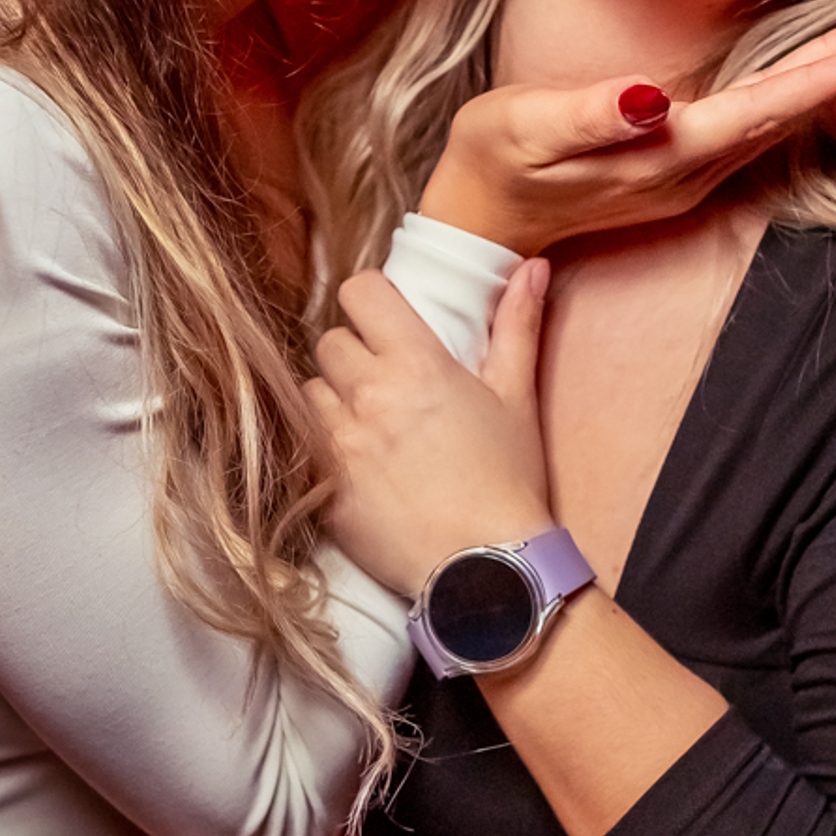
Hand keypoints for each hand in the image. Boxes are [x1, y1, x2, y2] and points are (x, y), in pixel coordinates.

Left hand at [308, 262, 551, 599]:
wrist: (487, 569)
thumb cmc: (508, 483)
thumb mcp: (517, 398)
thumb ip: (517, 325)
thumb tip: (532, 267)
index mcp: (417, 364)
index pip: (359, 293)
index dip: (369, 302)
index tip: (384, 323)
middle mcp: (369, 396)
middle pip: (329, 343)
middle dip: (352, 357)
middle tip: (383, 385)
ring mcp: (340, 444)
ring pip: (307, 393)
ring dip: (330, 404)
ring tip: (365, 429)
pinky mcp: (323, 489)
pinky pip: (302, 446)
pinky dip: (321, 449)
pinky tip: (354, 468)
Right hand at [418, 14, 835, 253]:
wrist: (479, 221)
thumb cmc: (491, 159)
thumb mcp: (522, 127)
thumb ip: (588, 114)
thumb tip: (652, 97)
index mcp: (659, 156)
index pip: (757, 110)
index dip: (820, 78)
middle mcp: (688, 173)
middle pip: (782, 117)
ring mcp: (687, 178)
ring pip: (774, 126)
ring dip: (830, 88)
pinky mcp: (680, 172)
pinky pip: (753, 132)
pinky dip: (795, 101)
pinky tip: (821, 80)